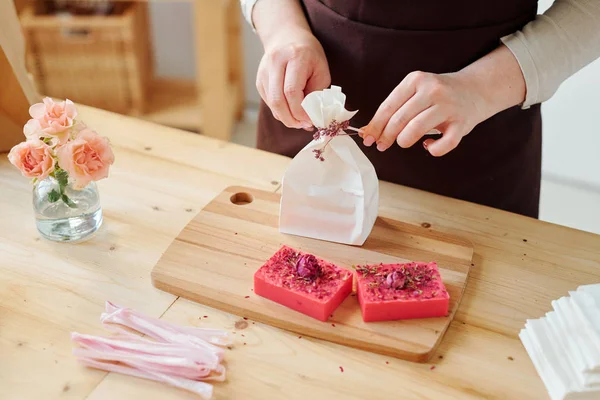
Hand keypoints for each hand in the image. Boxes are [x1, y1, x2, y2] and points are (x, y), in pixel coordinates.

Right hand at [256, 28, 330, 128]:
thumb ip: (317, 93)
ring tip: (298, 121)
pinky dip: (280, 111)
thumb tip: (312, 117)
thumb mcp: (321, 70)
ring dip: (285, 117)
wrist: (287, 37)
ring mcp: (264, 71)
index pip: (292, 91)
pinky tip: (290, 111)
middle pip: (278, 100)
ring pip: (271, 103)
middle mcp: (275, 62)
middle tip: (303, 125)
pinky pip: (269, 102)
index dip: (300, 111)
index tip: (310, 120)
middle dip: (291, 118)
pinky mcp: (259, 80)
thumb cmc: (309, 55)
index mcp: (294, 57)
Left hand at [361, 45, 526, 156]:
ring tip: (404, 142)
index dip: (375, 126)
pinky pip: (445, 143)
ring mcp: (448, 106)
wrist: (475, 89)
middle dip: (386, 136)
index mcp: (416, 80)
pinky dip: (434, 149)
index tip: (367, 138)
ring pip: (417, 129)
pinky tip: (429, 146)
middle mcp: (432, 90)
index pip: (388, 106)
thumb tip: (368, 131)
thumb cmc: (437, 95)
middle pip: (400, 119)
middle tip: (382, 145)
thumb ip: (395, 109)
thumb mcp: (415, 93)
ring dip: (405, 140)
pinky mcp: (462, 122)